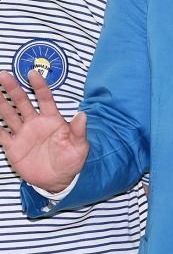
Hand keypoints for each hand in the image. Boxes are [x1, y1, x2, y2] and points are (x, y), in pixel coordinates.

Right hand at [0, 70, 88, 192]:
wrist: (58, 180)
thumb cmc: (71, 160)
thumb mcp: (79, 146)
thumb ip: (78, 131)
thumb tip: (83, 115)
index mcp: (52, 119)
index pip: (44, 98)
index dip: (39, 85)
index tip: (32, 73)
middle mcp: (36, 123)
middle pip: (23, 102)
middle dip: (13, 89)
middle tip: (4, 75)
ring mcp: (23, 134)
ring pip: (9, 115)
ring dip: (0, 103)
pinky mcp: (13, 147)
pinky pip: (0, 135)